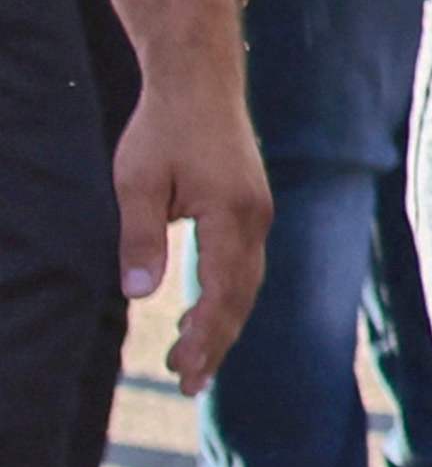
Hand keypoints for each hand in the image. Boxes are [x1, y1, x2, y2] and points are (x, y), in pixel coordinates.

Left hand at [117, 68, 263, 391]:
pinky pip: (244, 265)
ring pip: (246, 284)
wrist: (200, 81)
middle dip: (216, 343)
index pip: (223, 292)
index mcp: (233, 216)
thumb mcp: (137, 182)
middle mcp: (256, 220)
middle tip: (187, 385)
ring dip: (222, 323)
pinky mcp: (251, 208)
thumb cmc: (164, 128)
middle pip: (242, 297)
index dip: (205, 337)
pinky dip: (225, 296)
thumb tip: (140, 296)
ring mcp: (258, 214)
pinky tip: (201, 311)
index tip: (184, 373)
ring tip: (190, 360)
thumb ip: (140, 239)